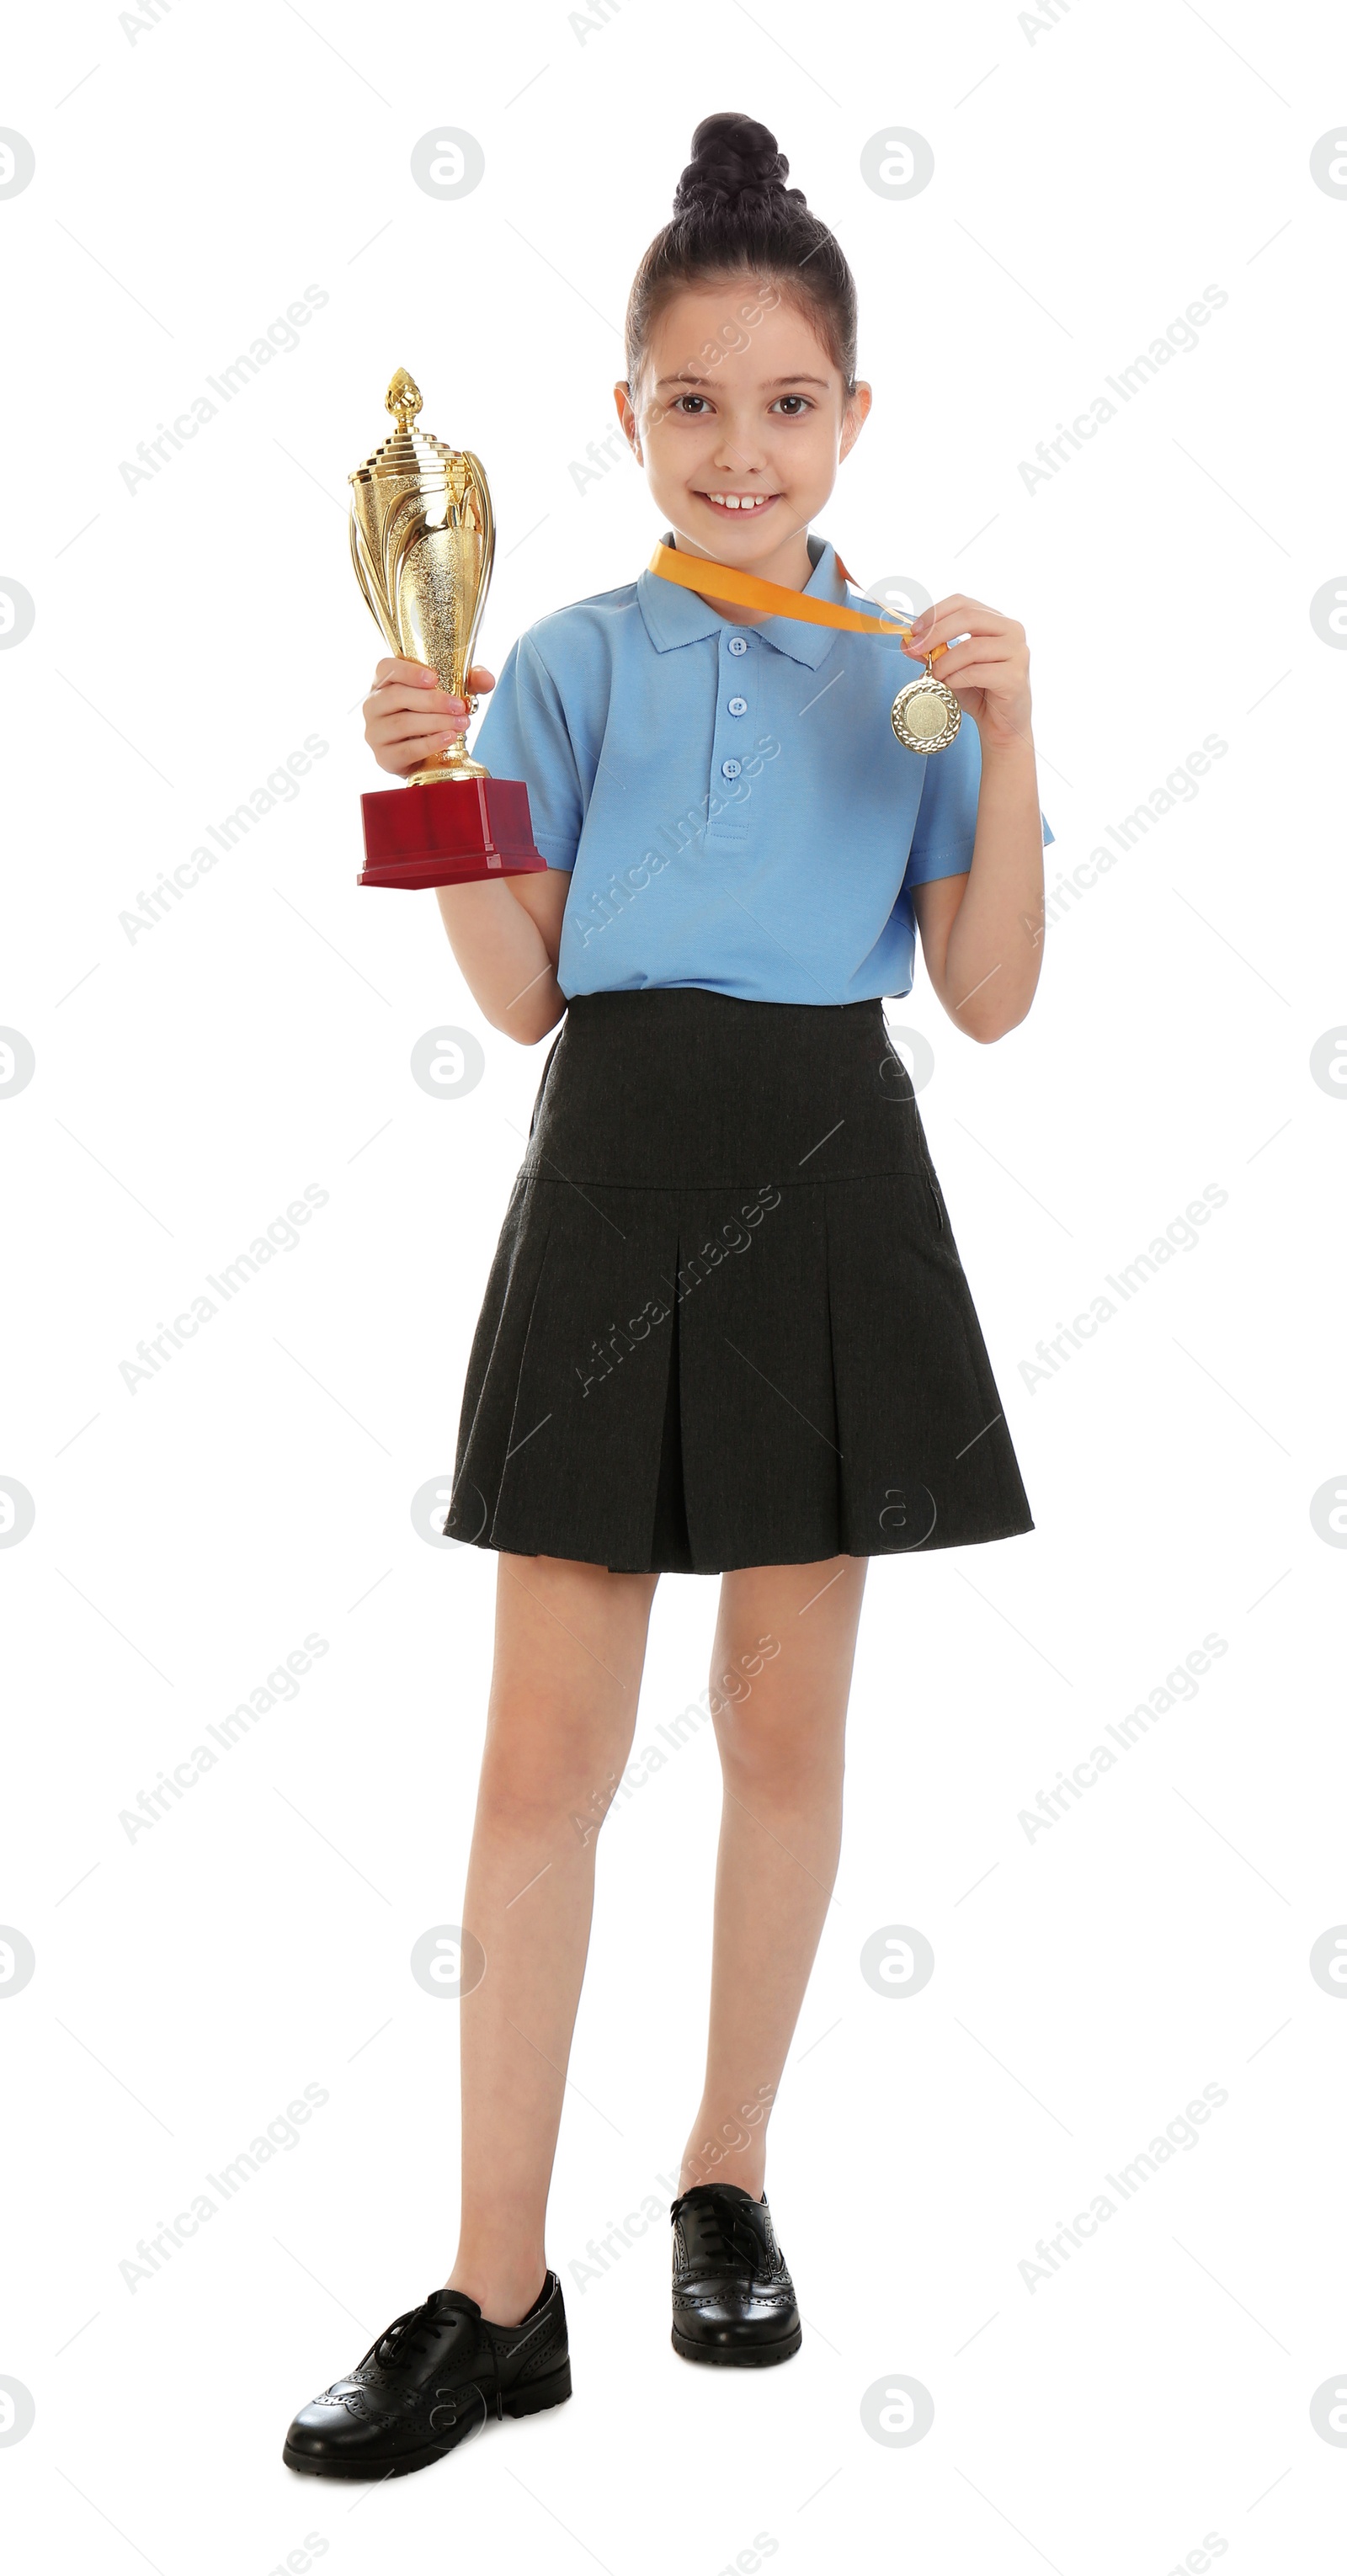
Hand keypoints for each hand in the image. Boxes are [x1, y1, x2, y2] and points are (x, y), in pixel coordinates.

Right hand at [362, 657, 495, 777]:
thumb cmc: (432, 716)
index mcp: (383, 683)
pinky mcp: (383, 757)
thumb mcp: (451, 693)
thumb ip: (469, 681)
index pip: (387, 668)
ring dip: (436, 722)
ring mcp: (375, 732)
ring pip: (402, 723)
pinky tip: (449, 738)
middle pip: (397, 696)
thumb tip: (486, 678)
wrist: (426, 756)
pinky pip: (406, 749)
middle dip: (433, 700)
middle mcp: (373, 705)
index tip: (434, 678)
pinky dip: (430, 743)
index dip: (409, 671)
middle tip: (460, 706)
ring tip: (461, 723)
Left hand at [902, 596, 1031, 754]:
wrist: (1001, 725)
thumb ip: (932, 653)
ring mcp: (1018, 652)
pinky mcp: (1016, 676)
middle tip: (916, 649)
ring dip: (945, 662)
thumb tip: (906, 642)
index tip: (914, 631)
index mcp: (996, 620)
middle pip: (968, 617)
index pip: (963, 603)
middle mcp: (1012, 630)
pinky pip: (978, 672)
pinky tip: (949, 686)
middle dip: (936, 633)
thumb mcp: (950, 668)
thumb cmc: (978, 692)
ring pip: (972, 647)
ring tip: (934, 677)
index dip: (935, 613)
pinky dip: (956, 679)